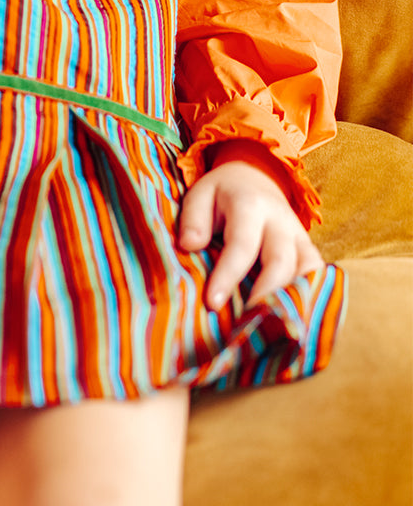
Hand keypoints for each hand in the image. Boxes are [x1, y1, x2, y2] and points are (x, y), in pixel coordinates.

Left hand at [178, 144, 323, 311]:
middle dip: (264, 294)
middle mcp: (280, 221)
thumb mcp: (200, 194)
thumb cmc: (221, 195)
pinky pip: (317, 274)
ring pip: (307, 269)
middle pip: (280, 261)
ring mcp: (299, 235)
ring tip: (271, 326)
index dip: (227, 276)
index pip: (241, 245)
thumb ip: (193, 219)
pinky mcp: (308, 248)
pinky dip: (308, 296)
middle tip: (246, 322)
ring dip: (291, 299)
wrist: (255, 179)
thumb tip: (189, 246)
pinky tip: (292, 318)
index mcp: (249, 205)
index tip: (212, 303)